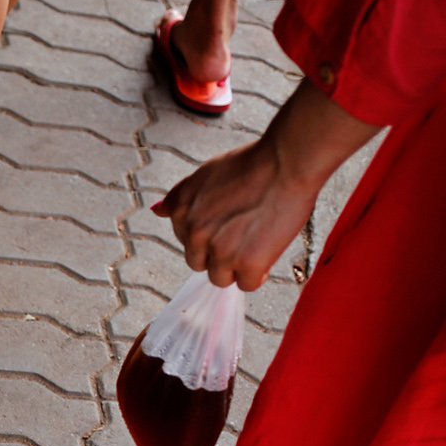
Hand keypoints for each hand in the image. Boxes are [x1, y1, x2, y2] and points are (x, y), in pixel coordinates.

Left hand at [155, 79, 380, 291]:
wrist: (288, 161)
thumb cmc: (254, 164)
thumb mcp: (207, 173)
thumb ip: (181, 195)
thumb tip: (158, 210)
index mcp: (182, 213)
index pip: (188, 244)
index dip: (211, 236)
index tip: (229, 223)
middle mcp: (195, 234)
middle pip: (200, 264)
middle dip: (220, 254)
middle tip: (245, 233)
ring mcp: (220, 250)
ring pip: (220, 278)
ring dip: (237, 267)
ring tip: (257, 242)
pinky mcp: (247, 263)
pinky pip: (246, 284)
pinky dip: (259, 273)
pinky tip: (268, 252)